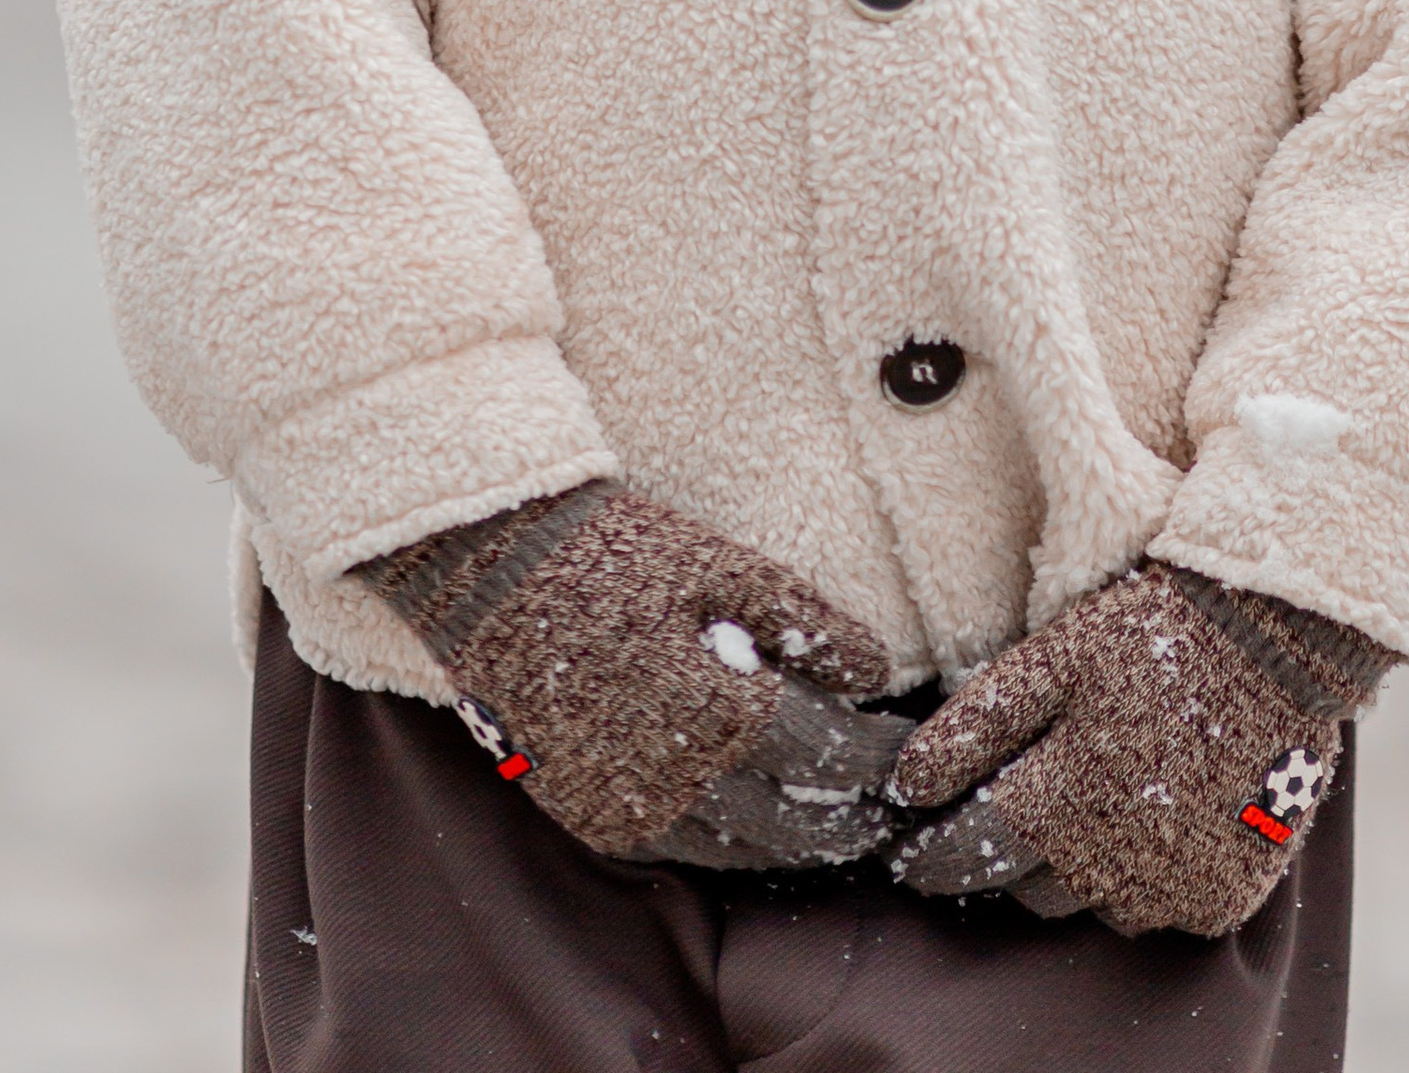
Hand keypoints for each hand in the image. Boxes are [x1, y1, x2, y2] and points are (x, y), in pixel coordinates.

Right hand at [363, 482, 905, 863]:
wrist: (491, 574)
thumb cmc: (615, 553)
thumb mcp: (722, 565)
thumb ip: (806, 623)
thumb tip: (877, 673)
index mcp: (717, 712)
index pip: (831, 760)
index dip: (883, 764)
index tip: (916, 759)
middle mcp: (677, 782)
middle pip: (796, 829)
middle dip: (854, 822)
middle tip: (895, 814)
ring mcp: (629, 812)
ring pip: (743, 856)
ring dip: (799, 847)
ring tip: (841, 828)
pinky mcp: (593, 822)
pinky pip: (684, 854)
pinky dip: (735, 848)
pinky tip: (761, 828)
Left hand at [888, 562, 1388, 938]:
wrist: (1275, 636)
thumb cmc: (1149, 634)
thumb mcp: (1054, 658)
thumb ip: (976, 724)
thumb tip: (904, 784)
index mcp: (1064, 799)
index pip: (971, 855)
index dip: (935, 851)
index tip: (918, 845)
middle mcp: (1116, 860)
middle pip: (1034, 890)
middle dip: (1019, 854)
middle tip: (1034, 798)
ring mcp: (1174, 887)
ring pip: (1097, 906)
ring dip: (1088, 869)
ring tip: (1105, 798)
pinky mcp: (1223, 898)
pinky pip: (1164, 911)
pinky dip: (1154, 877)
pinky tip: (1163, 813)